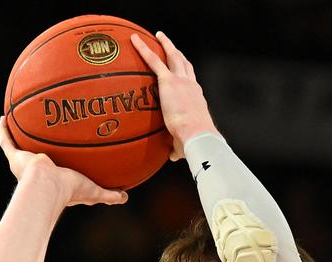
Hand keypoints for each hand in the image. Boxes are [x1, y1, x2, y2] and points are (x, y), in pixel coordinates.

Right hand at [0, 116, 127, 206]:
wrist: (47, 187)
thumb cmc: (69, 191)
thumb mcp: (94, 192)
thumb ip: (108, 194)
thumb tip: (125, 197)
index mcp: (53, 181)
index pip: (56, 173)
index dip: (59, 168)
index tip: (62, 159)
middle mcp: (36, 173)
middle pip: (35, 158)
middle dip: (37, 150)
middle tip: (41, 137)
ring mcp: (23, 165)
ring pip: (19, 148)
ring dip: (18, 137)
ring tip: (18, 122)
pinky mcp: (14, 157)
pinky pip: (6, 140)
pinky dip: (3, 130)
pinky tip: (4, 117)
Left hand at [130, 31, 218, 160]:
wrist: (197, 135)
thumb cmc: (194, 143)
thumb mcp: (185, 145)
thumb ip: (176, 147)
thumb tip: (172, 156)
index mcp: (196, 99)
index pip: (191, 83)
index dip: (186, 76)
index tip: (182, 72)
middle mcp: (190, 85)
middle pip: (184, 63)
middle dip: (177, 53)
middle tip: (170, 45)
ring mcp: (180, 81)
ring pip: (173, 56)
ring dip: (165, 44)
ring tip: (157, 35)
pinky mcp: (168, 81)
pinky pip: (153, 60)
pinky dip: (143, 49)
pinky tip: (134, 40)